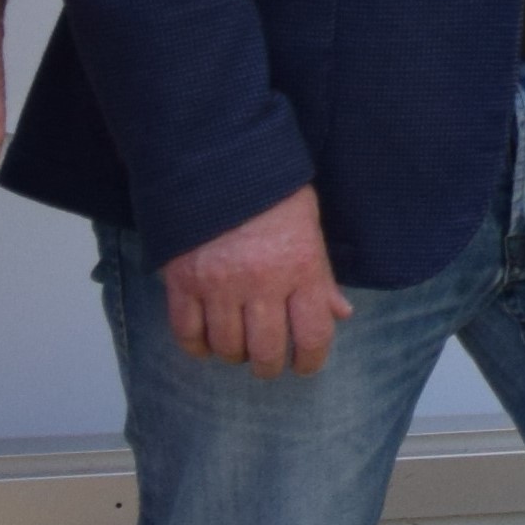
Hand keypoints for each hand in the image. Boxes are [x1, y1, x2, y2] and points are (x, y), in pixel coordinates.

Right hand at [163, 185, 351, 377]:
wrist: (218, 158)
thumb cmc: (272, 192)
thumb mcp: (309, 226)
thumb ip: (322, 276)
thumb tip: (341, 314)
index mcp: (300, 268)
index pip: (313, 335)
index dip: (312, 360)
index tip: (306, 365)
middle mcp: (261, 283)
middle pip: (267, 351)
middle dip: (270, 366)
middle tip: (268, 363)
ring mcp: (218, 284)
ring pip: (227, 346)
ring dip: (234, 355)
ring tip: (238, 347)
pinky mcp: (183, 281)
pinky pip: (186, 332)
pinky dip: (197, 346)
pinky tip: (206, 344)